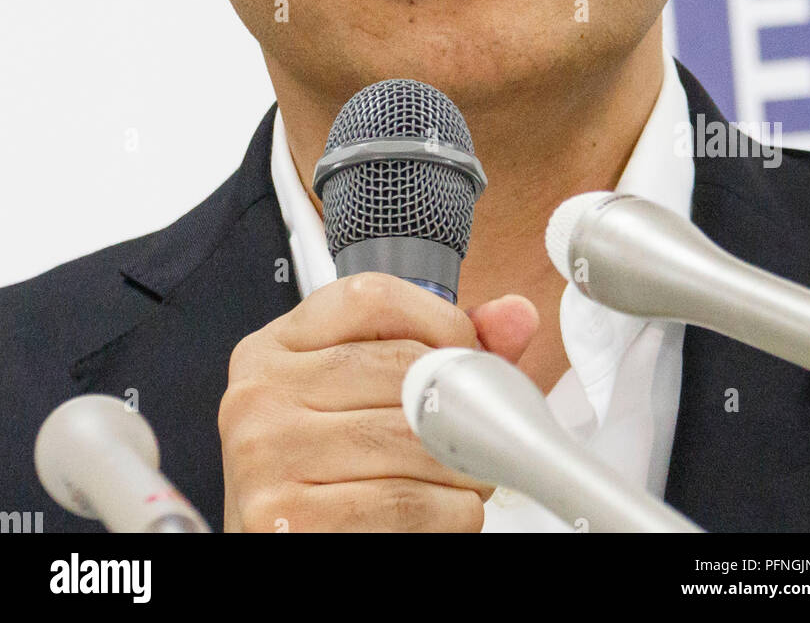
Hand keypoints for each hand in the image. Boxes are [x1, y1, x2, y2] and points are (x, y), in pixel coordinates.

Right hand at [218, 273, 538, 532]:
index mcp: (275, 347)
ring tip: (469, 475)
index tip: (467, 355)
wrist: (285, 546)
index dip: (440, 321)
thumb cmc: (329, 471)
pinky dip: (448, 512)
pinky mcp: (283, 519)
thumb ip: (440, 349)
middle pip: (400, 368)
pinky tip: (449, 511)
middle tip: (483, 431)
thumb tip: (516, 315)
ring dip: (464, 464)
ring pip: (410, 439)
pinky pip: (401, 503)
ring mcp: (264, 456)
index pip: (371, 297)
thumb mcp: (367, 395)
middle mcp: (259, 393)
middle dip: (462, 404)